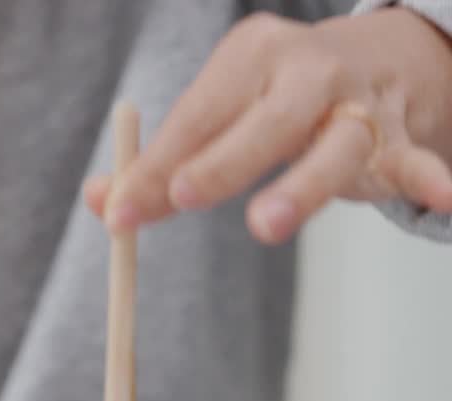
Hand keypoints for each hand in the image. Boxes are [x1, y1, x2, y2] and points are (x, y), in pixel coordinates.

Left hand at [86, 8, 451, 243]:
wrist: (382, 59)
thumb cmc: (276, 97)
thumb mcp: (220, 113)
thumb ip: (162, 163)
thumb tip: (102, 206)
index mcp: (252, 56)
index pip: (198, 114)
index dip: (156, 166)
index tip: (119, 214)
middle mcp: (308, 71)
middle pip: (267, 119)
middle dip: (224, 161)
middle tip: (184, 197)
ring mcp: (360, 104)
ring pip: (336, 146)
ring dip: (301, 186)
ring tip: (268, 226)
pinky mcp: (400, 138)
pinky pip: (415, 160)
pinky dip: (428, 179)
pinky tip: (444, 198)